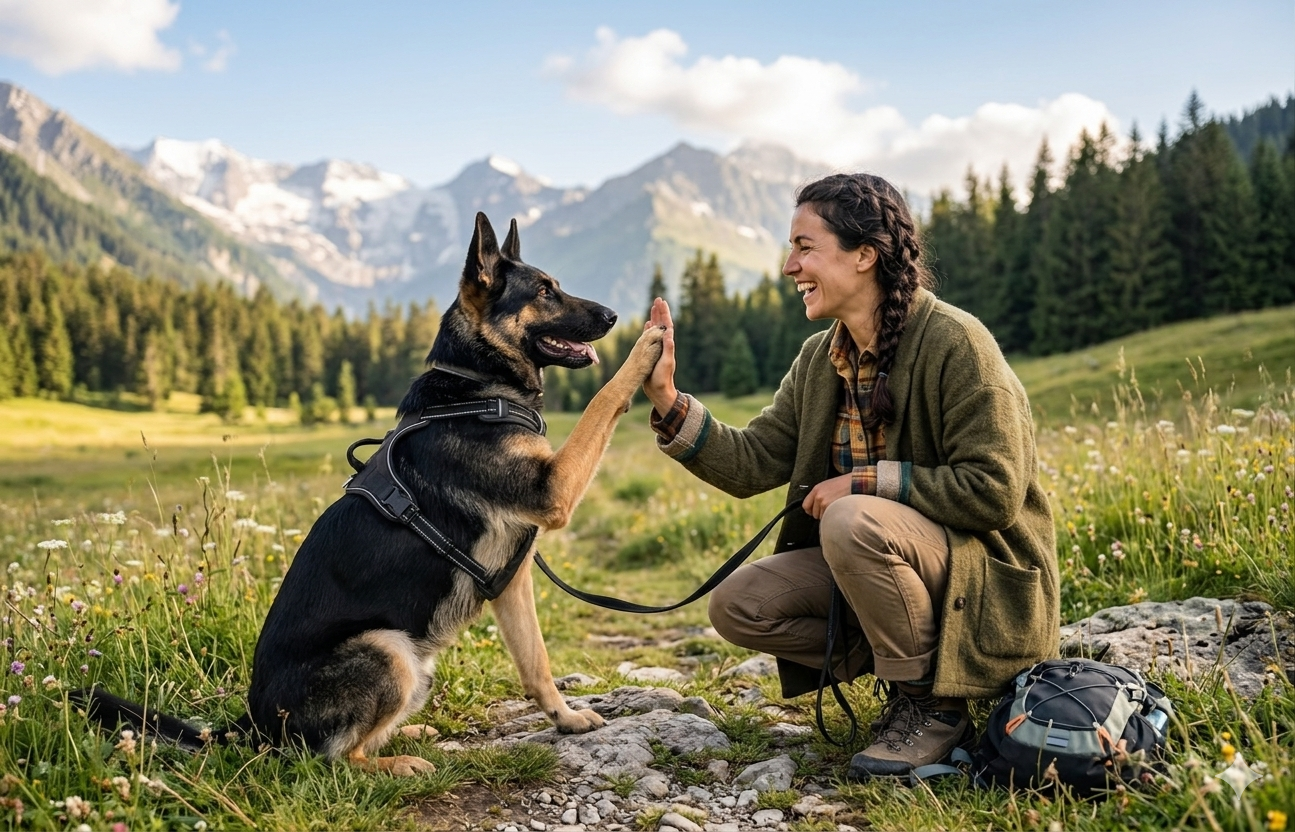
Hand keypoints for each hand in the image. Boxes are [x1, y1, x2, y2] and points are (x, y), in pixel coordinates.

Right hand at [642, 297, 677, 412]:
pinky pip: (649, 337)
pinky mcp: (651, 353)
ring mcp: (657, 348)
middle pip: (662, 324)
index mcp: (667, 345)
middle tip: (658, 299)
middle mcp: (663, 344)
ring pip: (655, 329)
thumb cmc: (663, 379)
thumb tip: (669, 333)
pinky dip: (648, 329)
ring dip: (654, 318)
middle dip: (660, 312)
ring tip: (653, 308)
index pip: (667, 325)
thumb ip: (668, 348)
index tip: (662, 302)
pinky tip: (647, 325)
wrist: (659, 391)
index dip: (664, 313)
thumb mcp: (666, 363)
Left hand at [801, 474, 852, 519]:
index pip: (805, 505)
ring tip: (835, 509)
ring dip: (828, 516)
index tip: (814, 511)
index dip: (810, 510)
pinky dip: (833, 518)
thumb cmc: (844, 484)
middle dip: (821, 514)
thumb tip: (815, 506)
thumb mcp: (827, 486)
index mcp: (816, 490)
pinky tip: (838, 512)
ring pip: (822, 517)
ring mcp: (825, 503)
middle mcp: (818, 497)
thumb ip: (819, 495)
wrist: (855, 483)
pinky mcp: (832, 509)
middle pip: (814, 513)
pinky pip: (829, 519)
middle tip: (829, 509)